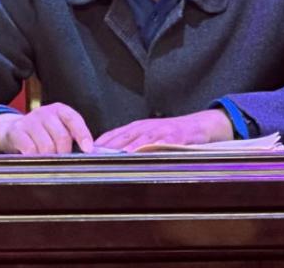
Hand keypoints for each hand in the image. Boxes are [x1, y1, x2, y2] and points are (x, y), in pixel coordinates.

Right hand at [0, 102, 93, 154]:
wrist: (11, 130)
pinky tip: (36, 161)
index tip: (88, 150)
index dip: (83, 135)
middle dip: (64, 153)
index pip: (74, 120)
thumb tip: (89, 152)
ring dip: (49, 158)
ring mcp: (30, 121)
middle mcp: (45, 112)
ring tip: (49, 163)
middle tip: (63, 163)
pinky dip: (35, 159)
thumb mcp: (57, 128)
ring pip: (46, 146)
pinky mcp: (17, 132)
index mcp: (59, 110)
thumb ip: (72, 136)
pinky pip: (30, 150)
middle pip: (62, 136)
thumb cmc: (42, 132)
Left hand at [94, 109, 233, 151]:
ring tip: (118, 156)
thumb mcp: (147, 135)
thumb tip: (107, 156)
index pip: (113, 135)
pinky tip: (148, 152)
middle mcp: (145, 127)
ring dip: (130, 147)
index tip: (85, 155)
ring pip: (142, 138)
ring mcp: (160, 131)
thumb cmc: (171, 133)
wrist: (198, 125)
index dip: (99, 144)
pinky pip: (164, 141)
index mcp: (136, 128)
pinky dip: (155, 146)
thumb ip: (129, 143)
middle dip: (109, 147)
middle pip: (124, 137)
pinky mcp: (176, 136)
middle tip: (96, 158)